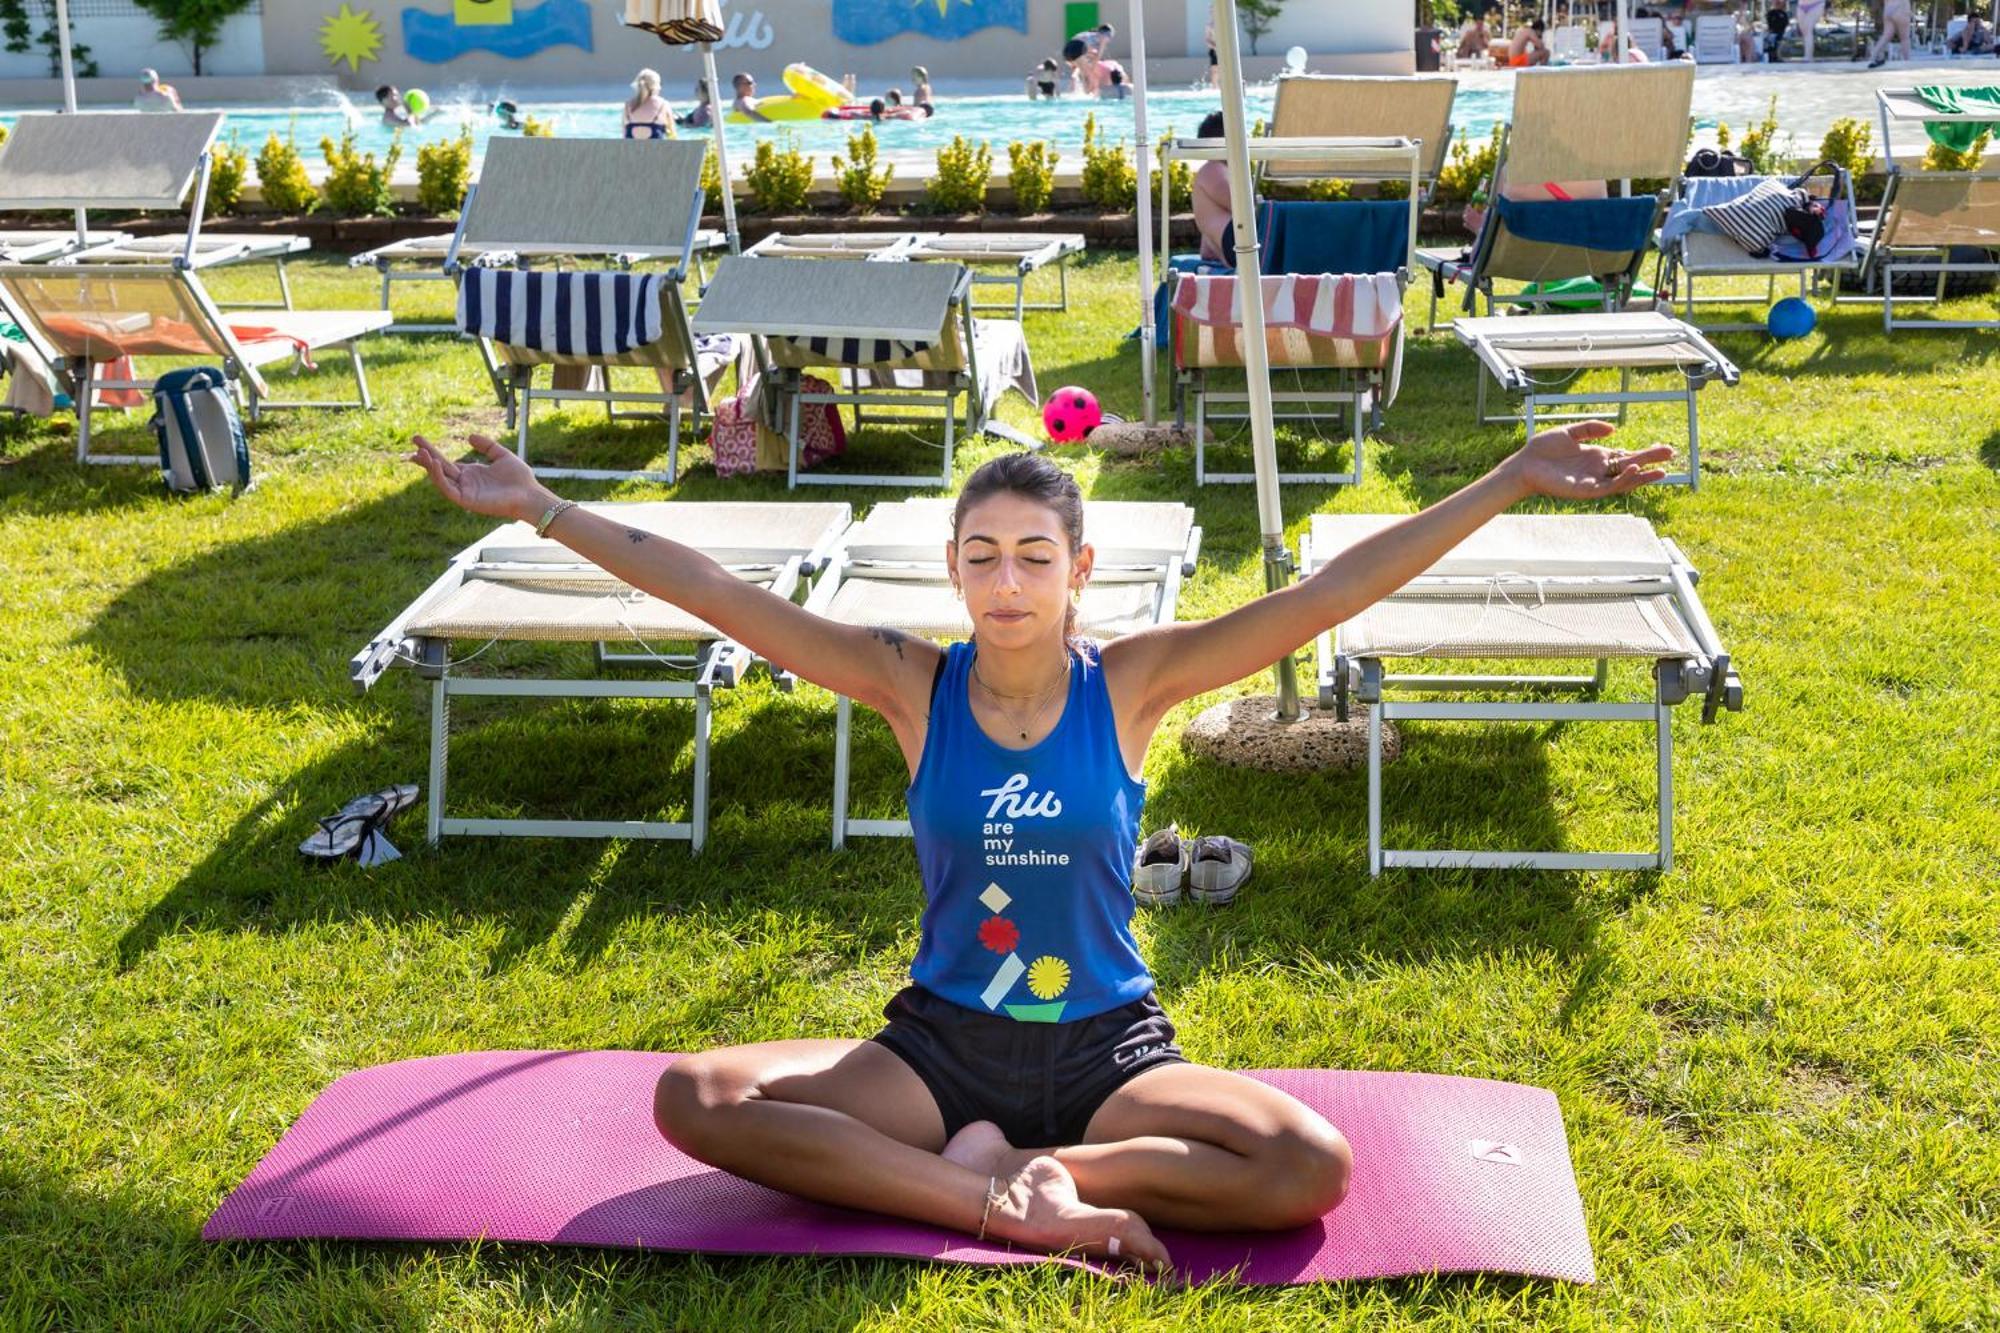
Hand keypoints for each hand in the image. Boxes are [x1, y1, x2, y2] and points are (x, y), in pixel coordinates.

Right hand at [407, 433, 555, 523]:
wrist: (530, 495)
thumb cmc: (520, 479)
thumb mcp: (501, 455)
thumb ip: (486, 446)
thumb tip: (469, 436)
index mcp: (471, 474)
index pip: (445, 462)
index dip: (432, 452)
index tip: (418, 440)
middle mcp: (465, 483)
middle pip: (439, 468)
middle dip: (425, 456)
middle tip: (414, 441)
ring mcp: (465, 493)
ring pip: (441, 479)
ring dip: (429, 466)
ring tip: (421, 452)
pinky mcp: (467, 501)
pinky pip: (449, 490)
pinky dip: (440, 478)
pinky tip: (435, 464)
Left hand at [1505, 421, 1673, 500]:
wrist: (1524, 463)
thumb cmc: (1543, 449)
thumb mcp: (1570, 432)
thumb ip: (1591, 428)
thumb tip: (1614, 429)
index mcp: (1597, 456)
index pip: (1627, 455)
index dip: (1646, 453)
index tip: (1665, 449)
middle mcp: (1598, 470)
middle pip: (1630, 467)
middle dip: (1651, 463)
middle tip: (1672, 456)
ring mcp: (1593, 481)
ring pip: (1623, 481)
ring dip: (1641, 476)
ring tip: (1659, 470)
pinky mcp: (1584, 490)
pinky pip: (1608, 487)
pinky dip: (1622, 480)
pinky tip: (1633, 470)